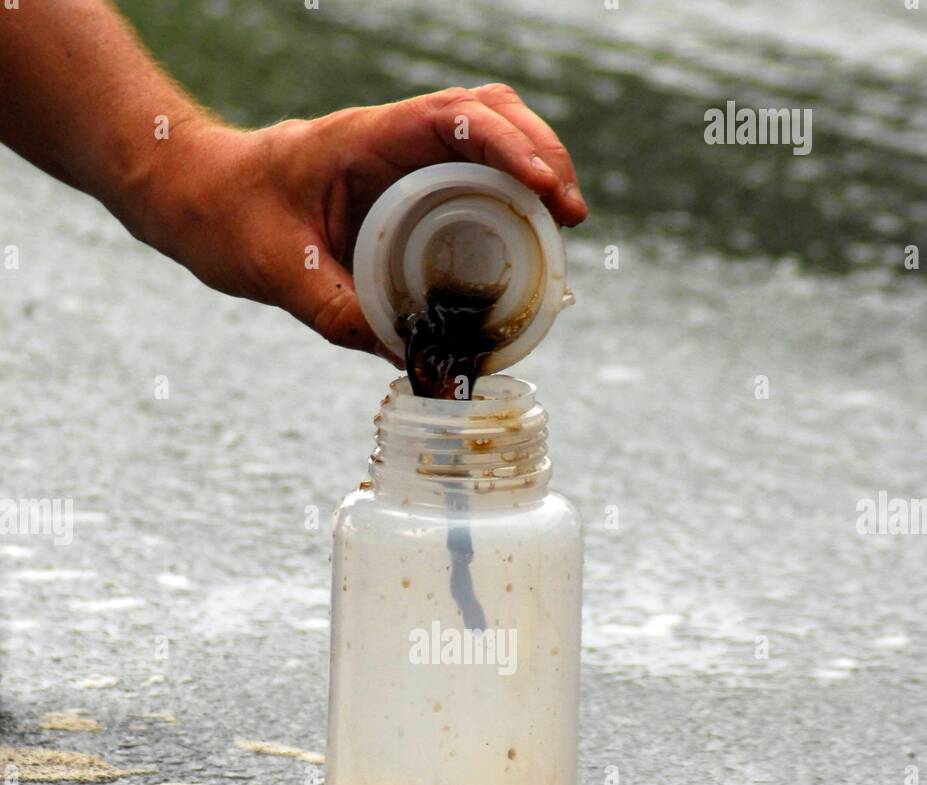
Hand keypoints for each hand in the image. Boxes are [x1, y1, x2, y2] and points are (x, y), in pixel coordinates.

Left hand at [139, 87, 587, 356]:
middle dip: (543, 154)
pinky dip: (505, 191)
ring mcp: (398, 154)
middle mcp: (389, 136)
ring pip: (487, 133)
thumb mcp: (282, 275)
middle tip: (572, 216)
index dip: (514, 147)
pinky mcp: (401, 181)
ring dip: (533, 166)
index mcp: (363, 139)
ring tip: (564, 222)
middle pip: (491, 112)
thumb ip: (344, 318)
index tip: (551, 193)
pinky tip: (522, 233)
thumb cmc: (227, 219)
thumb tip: (414, 363)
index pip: (457, 118)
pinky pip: (466, 170)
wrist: (194, 197)